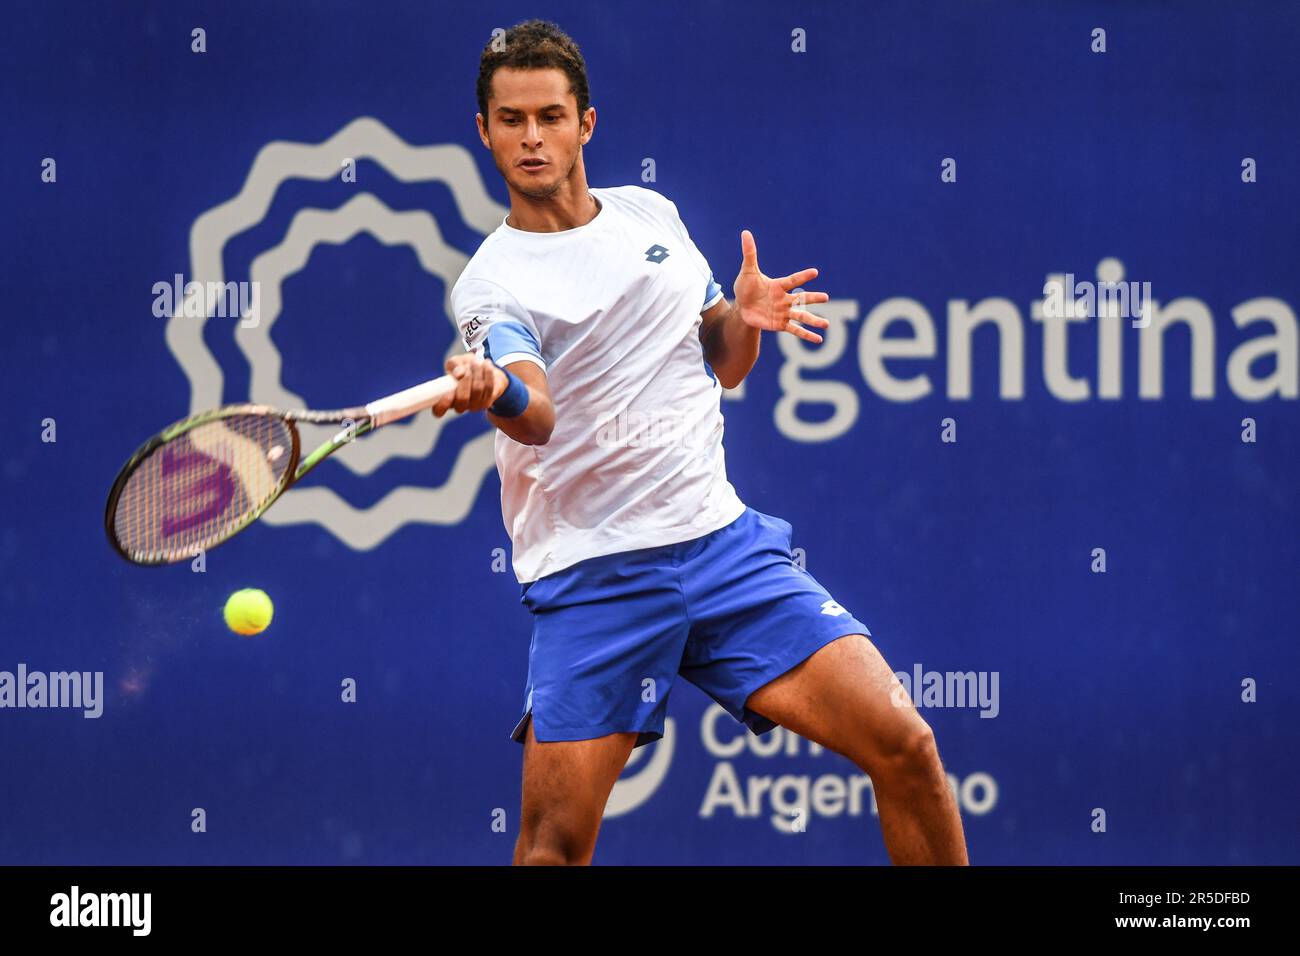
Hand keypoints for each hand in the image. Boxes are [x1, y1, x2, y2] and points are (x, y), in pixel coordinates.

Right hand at [431, 352, 507, 416]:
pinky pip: (489, 387)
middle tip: (466, 368)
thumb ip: (454, 365)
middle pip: (462, 399)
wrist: (483, 371)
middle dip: (465, 380)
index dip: (442, 404)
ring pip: (477, 390)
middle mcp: (459, 406)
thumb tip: (459, 374)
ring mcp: (474, 406)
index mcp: (445, 400)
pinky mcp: (487, 402)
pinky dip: (488, 374)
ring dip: (476, 373)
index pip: (439, 410)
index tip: (446, 392)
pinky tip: (486, 364)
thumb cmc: (464, 367)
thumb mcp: (456, 362)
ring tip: (476, 362)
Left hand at [733, 229, 830, 343]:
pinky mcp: (780, 324)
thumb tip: (745, 233)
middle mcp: (784, 299)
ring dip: (814, 320)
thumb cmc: (746, 288)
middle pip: (802, 298)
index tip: (815, 272)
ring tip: (827, 324)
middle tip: (826, 297)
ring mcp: (783, 312)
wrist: (742, 307)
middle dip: (813, 298)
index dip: (803, 276)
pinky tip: (818, 340)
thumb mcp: (747, 271)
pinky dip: (806, 335)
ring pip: (802, 316)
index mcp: (779, 286)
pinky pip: (795, 330)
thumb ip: (750, 253)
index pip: (793, 280)